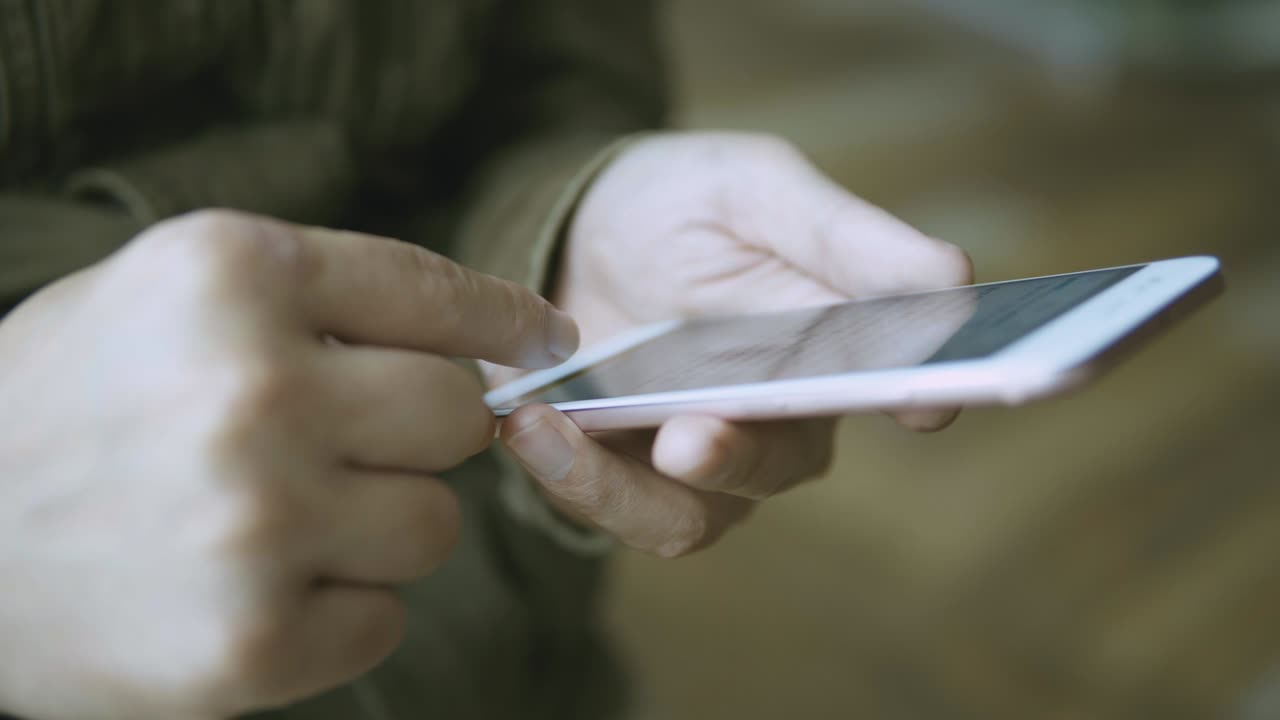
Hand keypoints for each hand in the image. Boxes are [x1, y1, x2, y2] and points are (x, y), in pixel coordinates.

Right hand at [0, 211, 577, 719]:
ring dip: (379, 526)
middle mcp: (253, 392)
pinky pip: (383, 621)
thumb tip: (494, 337)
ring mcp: (255, 527)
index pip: (435, 294)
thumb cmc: (62, 403)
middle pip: (458, 416)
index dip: (505, 321)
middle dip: (419, 433)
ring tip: (277, 521)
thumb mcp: (169, 296)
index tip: (546, 341)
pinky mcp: (247, 646)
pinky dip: (336, 610)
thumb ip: (322, 300)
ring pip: (434, 525)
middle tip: (343, 445)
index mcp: (231, 277)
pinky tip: (252, 589)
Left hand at [502, 132, 971, 556]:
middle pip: (785, 462)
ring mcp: (708, 459)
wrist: (578, 230)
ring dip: (623, 485)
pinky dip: (573, 477)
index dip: (923, 398)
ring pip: (695, 513)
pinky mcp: (635, 478)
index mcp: (839, 343)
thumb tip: (953, 278)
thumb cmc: (683, 204)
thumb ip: (840, 236)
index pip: (903, 385)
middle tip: (689, 438)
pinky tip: (529, 423)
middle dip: (738, 455)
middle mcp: (785, 418)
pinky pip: (619, 508)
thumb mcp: (754, 189)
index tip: (926, 403)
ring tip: (551, 426)